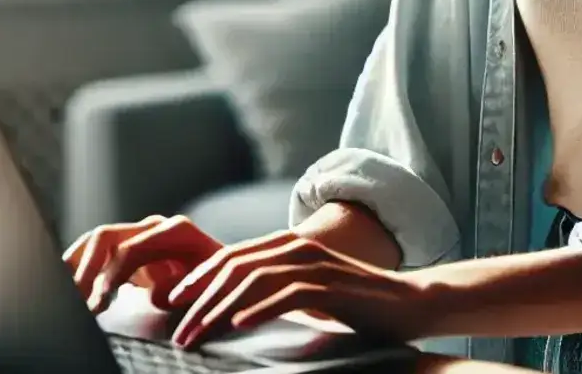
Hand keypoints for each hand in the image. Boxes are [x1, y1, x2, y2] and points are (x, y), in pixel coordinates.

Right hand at [62, 214, 221, 312]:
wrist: (229, 276)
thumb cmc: (219, 284)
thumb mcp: (204, 288)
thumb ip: (181, 287)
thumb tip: (156, 293)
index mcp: (175, 232)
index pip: (128, 248)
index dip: (109, 277)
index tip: (97, 304)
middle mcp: (154, 228)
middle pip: (105, 237)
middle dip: (85, 270)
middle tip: (76, 302)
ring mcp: (142, 236)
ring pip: (96, 242)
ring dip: (78, 266)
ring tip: (69, 294)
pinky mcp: (132, 250)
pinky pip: (99, 253)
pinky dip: (82, 268)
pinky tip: (75, 290)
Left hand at [164, 229, 437, 349]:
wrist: (409, 303)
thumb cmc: (357, 303)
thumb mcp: (309, 292)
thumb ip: (276, 289)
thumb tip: (232, 310)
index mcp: (288, 245)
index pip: (231, 256)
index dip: (198, 277)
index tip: (171, 303)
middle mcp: (298, 247)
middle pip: (234, 265)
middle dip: (199, 297)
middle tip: (176, 327)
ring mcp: (316, 264)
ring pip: (253, 279)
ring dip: (219, 309)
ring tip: (197, 335)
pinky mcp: (333, 285)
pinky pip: (287, 294)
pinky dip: (259, 309)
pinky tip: (238, 326)